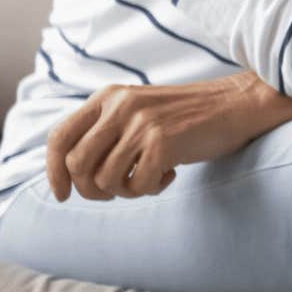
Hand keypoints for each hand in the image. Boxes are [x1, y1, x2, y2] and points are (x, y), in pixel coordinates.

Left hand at [44, 72, 291, 201]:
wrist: (238, 104)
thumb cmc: (188, 116)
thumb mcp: (139, 110)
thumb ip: (107, 129)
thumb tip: (71, 172)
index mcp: (109, 97)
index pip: (60, 137)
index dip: (53, 171)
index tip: (62, 195)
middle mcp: (120, 107)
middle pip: (77, 164)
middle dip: (91, 190)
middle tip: (117, 191)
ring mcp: (141, 123)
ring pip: (105, 180)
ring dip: (125, 191)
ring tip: (148, 178)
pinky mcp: (163, 142)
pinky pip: (137, 186)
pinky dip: (151, 189)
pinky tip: (170, 174)